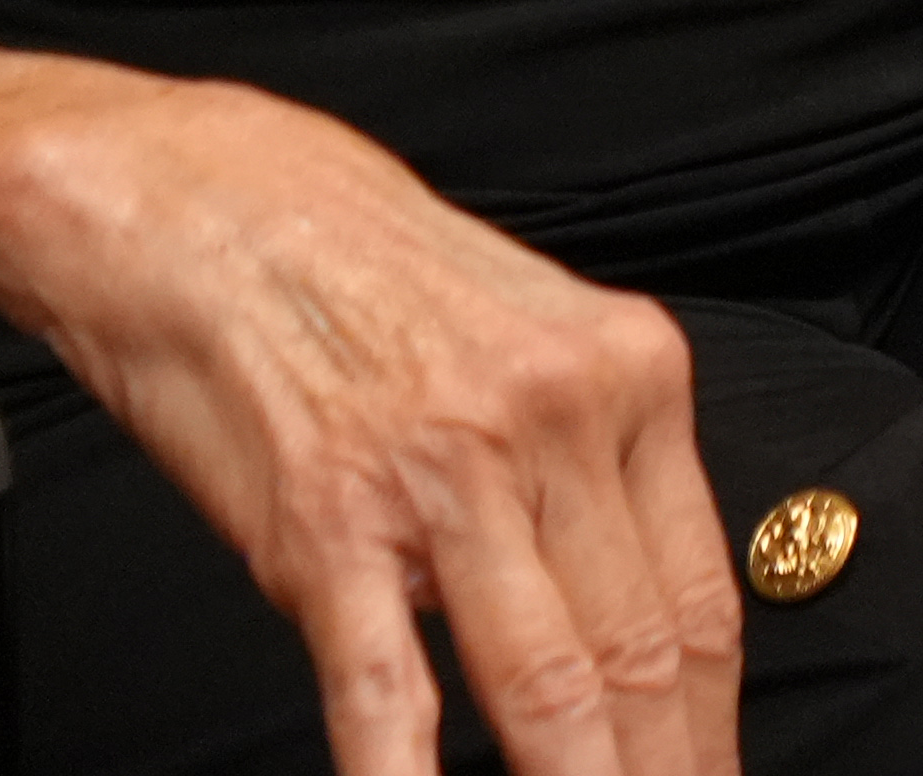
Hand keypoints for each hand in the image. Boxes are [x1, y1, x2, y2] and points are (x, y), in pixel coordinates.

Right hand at [0, 75, 743, 775]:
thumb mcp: (530, 340)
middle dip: (668, 775)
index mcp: (626, 378)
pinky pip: (387, 685)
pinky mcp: (328, 523)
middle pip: (643, 653)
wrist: (207, 203)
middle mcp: (557, 421)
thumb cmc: (362, 275)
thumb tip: (636, 601)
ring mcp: (445, 477)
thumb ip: (589, 462)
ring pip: (550, 682)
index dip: (715, 720)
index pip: (700, 596)